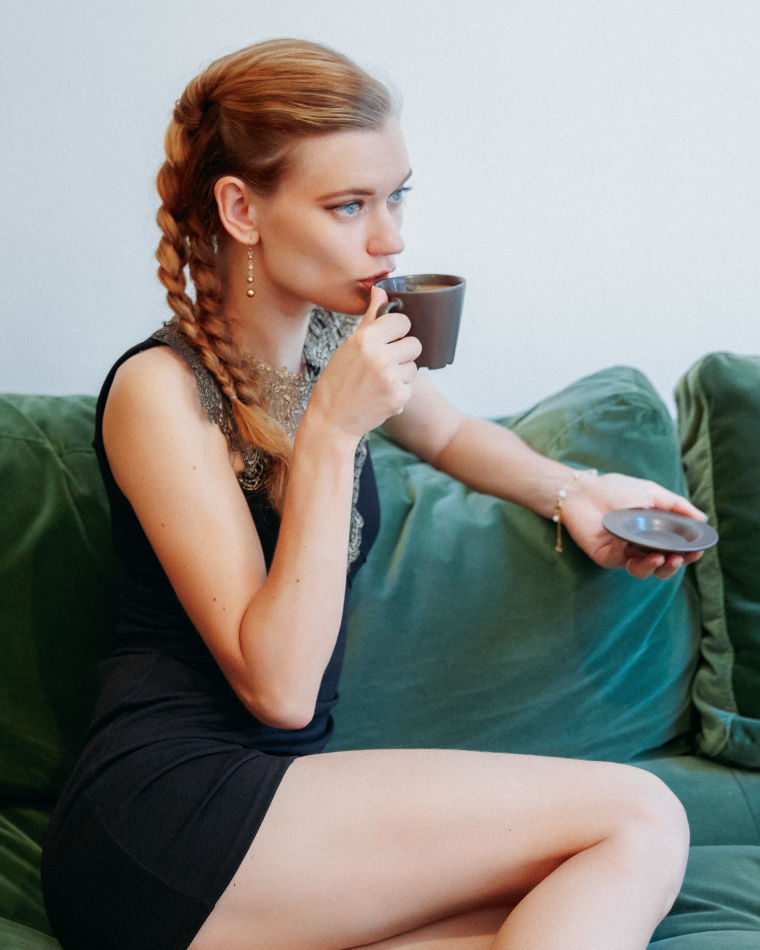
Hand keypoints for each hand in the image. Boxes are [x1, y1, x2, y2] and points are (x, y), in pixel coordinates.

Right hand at [307, 286, 421, 441]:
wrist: (332, 420)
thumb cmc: (337, 381)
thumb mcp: (349, 346)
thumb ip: (370, 319)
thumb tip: (380, 290)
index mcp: (365, 339)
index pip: (403, 321)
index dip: (397, 331)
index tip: (388, 339)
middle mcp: (379, 356)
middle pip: (415, 344)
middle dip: (403, 353)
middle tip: (384, 364)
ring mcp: (390, 378)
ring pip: (414, 367)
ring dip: (401, 374)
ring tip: (378, 382)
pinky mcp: (398, 397)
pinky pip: (410, 387)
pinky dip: (398, 393)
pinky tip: (380, 396)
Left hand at [560, 471, 706, 579]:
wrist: (582, 490)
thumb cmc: (615, 489)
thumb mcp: (652, 492)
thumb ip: (676, 506)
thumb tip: (703, 519)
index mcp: (653, 533)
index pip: (675, 549)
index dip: (688, 554)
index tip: (698, 551)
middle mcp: (640, 546)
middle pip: (662, 566)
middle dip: (674, 565)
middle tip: (680, 558)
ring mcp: (623, 553)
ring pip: (643, 571)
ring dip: (656, 568)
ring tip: (661, 558)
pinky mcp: (606, 556)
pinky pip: (621, 563)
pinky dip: (630, 557)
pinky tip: (632, 546)